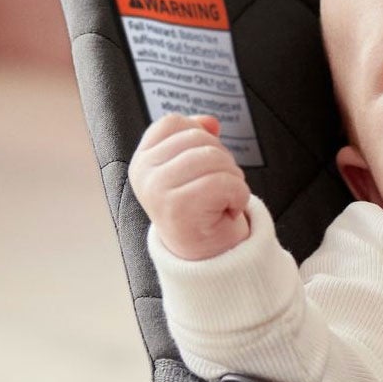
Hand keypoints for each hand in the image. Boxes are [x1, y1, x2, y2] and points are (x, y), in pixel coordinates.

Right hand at [127, 114, 251, 259]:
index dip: (201, 137)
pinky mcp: (178, 207)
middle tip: (219, 190)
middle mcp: (144, 173)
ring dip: (233, 179)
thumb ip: (198, 141)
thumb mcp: (194, 171)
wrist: (207, 259)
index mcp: (143, 160)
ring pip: (214, 158)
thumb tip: (210, 122)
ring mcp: (157, 190)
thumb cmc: (201, 212)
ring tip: (223, 200)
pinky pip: (224, 182)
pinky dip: (239, 196)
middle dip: (223, 161)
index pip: (174, 123)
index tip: (204, 167)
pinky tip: (229, 210)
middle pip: (199, 139)